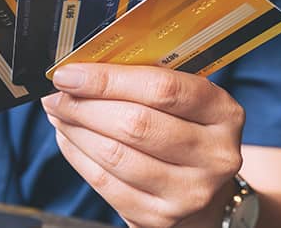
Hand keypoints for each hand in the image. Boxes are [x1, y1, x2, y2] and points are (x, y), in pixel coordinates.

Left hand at [42, 64, 244, 227]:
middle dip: (84, 105)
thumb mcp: (183, 102)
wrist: (204, 193)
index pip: (161, 89)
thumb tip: (82, 68)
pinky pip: (105, 183)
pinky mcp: (159, 218)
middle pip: (135, 124)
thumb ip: (143, 81)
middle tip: (57, 94)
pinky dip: (77, 156)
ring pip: (115, 155)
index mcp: (223, 112)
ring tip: (59, 114)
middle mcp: (215, 155)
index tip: (69, 73)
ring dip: (75, 130)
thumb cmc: (184, 132)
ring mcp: (189, 191)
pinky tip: (68, 139)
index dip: (107, 79)